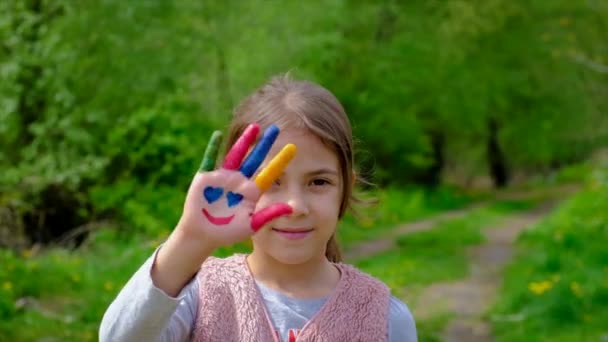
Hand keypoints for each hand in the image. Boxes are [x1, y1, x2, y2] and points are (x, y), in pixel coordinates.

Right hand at [177, 123, 295, 247]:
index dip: (280, 161)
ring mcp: (223, 177)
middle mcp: (239, 180)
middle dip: (265, 144)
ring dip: (244, 142)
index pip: (269, 173)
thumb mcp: (252, 224)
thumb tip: (292, 208)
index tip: (293, 148)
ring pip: (236, 155)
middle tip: (276, 129)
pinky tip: (218, 135)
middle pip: (255, 159)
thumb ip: (270, 215)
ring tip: (255, 128)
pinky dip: (213, 148)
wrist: (203, 235)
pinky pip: (210, 160)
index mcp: (252, 191)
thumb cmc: (228, 232)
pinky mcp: (206, 178)